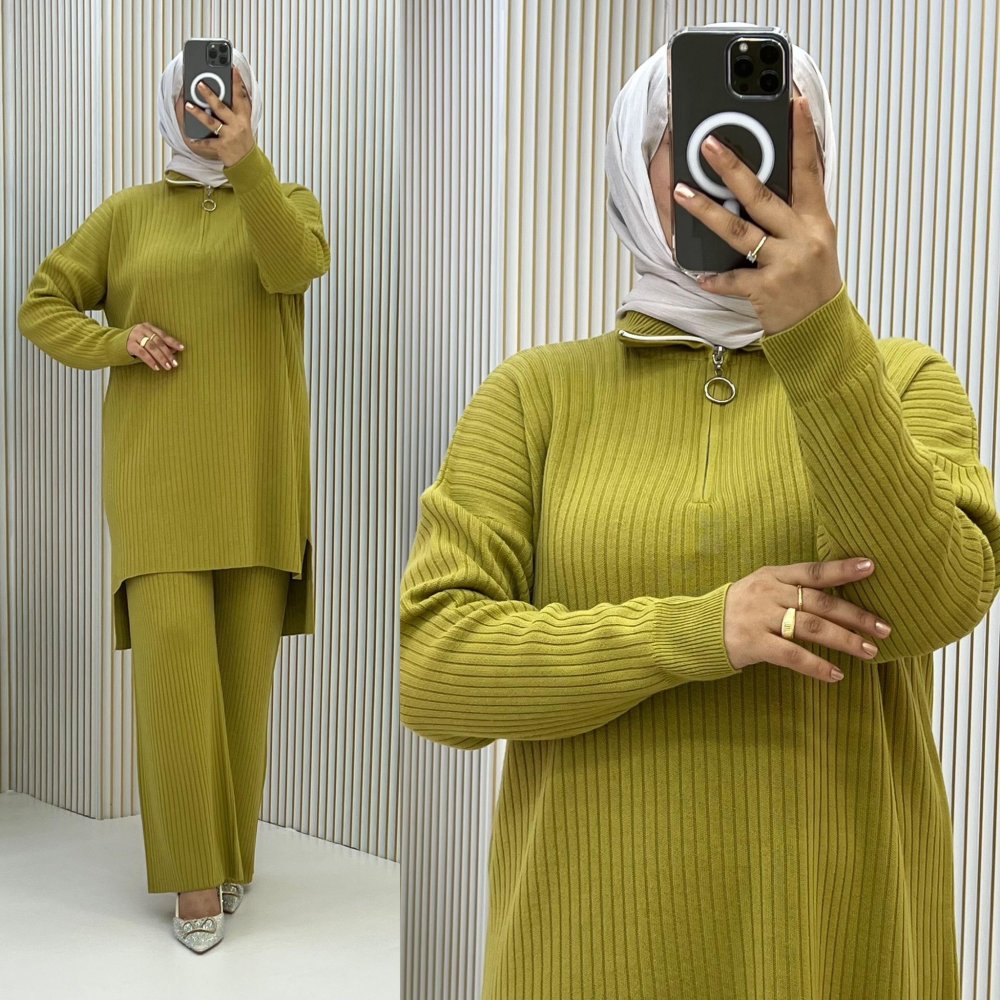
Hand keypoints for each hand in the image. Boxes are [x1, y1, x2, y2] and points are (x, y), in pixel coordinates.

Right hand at [127, 323, 183, 370]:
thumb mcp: (147, 342)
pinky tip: (156, 367)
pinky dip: (150, 361)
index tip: (182, 348)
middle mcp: (142, 329)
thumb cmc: (135, 344)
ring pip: (152, 348)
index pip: (163, 335)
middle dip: (168, 353)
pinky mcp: (129, 345)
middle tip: (175, 363)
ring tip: (168, 367)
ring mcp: (135, 336)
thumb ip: (160, 345)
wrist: (113, 345)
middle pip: (158, 342)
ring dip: (161, 358)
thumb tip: (175, 350)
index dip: (173, 342)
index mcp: (148, 327)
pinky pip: (142, 353)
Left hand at [184, 67, 254, 167]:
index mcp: (243, 117)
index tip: (233, 68)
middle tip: (199, 84)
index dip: (237, 82)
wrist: (246, 161)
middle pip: (222, 108)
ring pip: (212, 123)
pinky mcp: (222, 148)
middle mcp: (237, 126)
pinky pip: (207, 143)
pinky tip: (190, 137)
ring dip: (199, 114)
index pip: (240, 97)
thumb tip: (235, 87)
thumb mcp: (244, 121)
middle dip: (210, 96)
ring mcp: (229, 137)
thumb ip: (239, 105)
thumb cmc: (243, 138)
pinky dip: (198, 141)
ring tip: (187, 105)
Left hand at [672, 97, 842, 334]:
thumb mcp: (817, 239)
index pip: (810, 169)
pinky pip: (733, 280)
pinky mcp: (767, 291)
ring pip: (739, 232)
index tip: (794, 102)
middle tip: (708, 144)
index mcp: (816, 220)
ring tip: (681, 193)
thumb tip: (777, 175)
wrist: (820, 328)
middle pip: (762, 195)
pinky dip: (715, 278)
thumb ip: (798, 209)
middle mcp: (802, 238)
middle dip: (733, 167)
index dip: (801, 135)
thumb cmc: (813, 280)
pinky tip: (698, 274)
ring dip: (707, 211)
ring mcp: (784, 264)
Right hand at [724, 557, 892, 680]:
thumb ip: (790, 588)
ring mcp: (759, 618)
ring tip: (869, 651)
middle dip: (856, 615)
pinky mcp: (753, 644)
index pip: (813, 570)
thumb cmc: (736, 610)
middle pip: (820, 602)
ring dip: (844, 640)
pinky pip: (792, 655)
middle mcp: (768, 593)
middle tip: (884, 628)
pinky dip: (817, 666)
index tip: (872, 567)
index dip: (842, 569)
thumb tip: (836, 596)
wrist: (694, 629)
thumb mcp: (760, 589)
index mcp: (772, 575)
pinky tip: (836, 674)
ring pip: (811, 627)